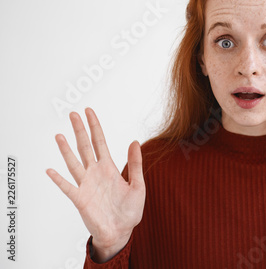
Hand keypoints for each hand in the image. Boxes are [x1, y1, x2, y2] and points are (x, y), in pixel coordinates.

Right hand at [46, 107, 145, 256]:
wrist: (122, 231)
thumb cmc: (130, 210)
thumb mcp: (138, 185)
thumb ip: (135, 164)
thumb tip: (135, 142)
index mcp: (109, 168)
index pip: (100, 142)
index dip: (94, 126)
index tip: (89, 111)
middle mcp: (95, 173)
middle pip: (85, 147)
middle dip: (79, 130)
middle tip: (72, 114)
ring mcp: (86, 185)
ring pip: (74, 163)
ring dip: (66, 150)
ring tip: (60, 135)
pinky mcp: (80, 199)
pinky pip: (68, 187)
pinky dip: (59, 179)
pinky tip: (50, 170)